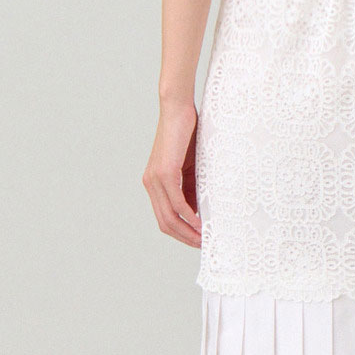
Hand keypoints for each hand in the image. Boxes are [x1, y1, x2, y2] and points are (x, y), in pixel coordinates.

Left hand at [143, 99, 201, 246]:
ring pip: (169, 216)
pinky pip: (176, 202)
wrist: (178, 109)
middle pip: (165, 223)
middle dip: (184, 238)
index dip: (181, 232)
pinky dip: (188, 216)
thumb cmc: (187, 134)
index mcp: (155, 184)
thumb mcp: (191, 167)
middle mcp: (151, 184)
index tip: (198, 240)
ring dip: (187, 231)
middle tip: (203, 245)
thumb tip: (198, 211)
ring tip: (204, 239)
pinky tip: (200, 223)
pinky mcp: (164, 172)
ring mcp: (155, 179)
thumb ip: (192, 188)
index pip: (165, 217)